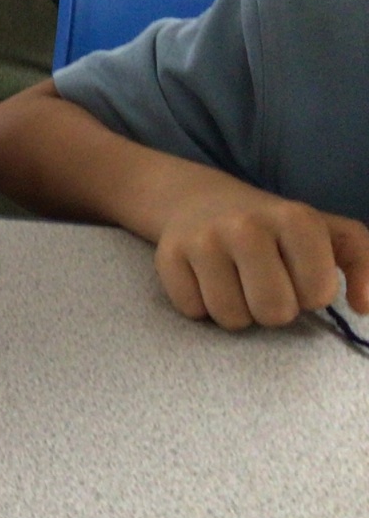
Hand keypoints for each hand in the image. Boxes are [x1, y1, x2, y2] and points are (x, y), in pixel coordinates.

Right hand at [153, 188, 368, 329]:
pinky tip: (204, 280)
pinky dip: (201, 305)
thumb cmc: (274, 227)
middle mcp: (246, 225)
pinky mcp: (168, 256)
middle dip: (273, 309)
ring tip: (235, 284)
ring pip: (231, 318)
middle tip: (264, 286)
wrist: (197, 199)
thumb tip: (364, 306)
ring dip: (237, 312)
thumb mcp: (328, 232)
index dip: (310, 294)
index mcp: (295, 218)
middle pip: (274, 312)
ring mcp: (203, 240)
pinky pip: (193, 311)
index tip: (298, 275)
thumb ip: (363, 262)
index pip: (317, 294)